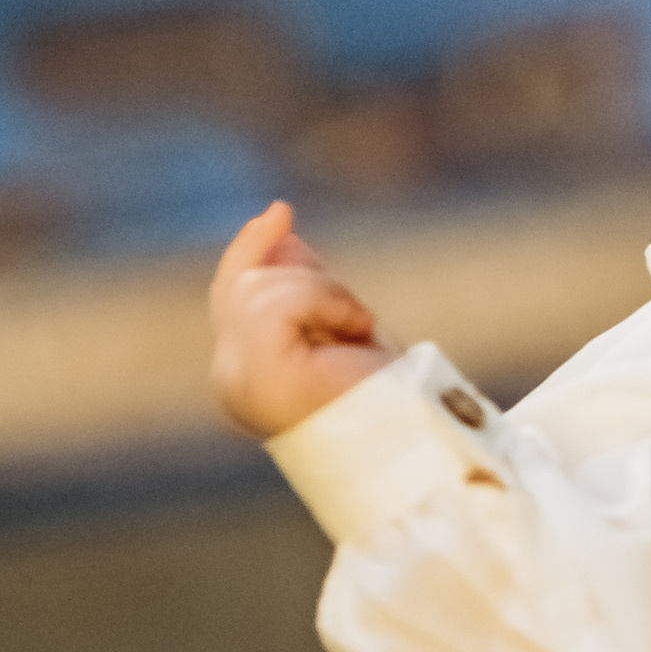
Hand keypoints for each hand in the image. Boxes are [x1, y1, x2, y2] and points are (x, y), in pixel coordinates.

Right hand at [209, 201, 393, 437]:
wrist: (418, 440)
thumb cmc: (393, 397)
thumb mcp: (347, 327)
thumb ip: (309, 289)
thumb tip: (282, 232)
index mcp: (248, 378)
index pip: (232, 296)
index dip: (251, 250)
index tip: (280, 211)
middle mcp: (232, 383)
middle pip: (245, 285)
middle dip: (310, 283)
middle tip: (358, 320)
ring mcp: (239, 381)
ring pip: (261, 287)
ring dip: (325, 296)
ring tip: (358, 332)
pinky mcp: (261, 376)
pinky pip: (280, 303)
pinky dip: (326, 304)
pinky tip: (355, 330)